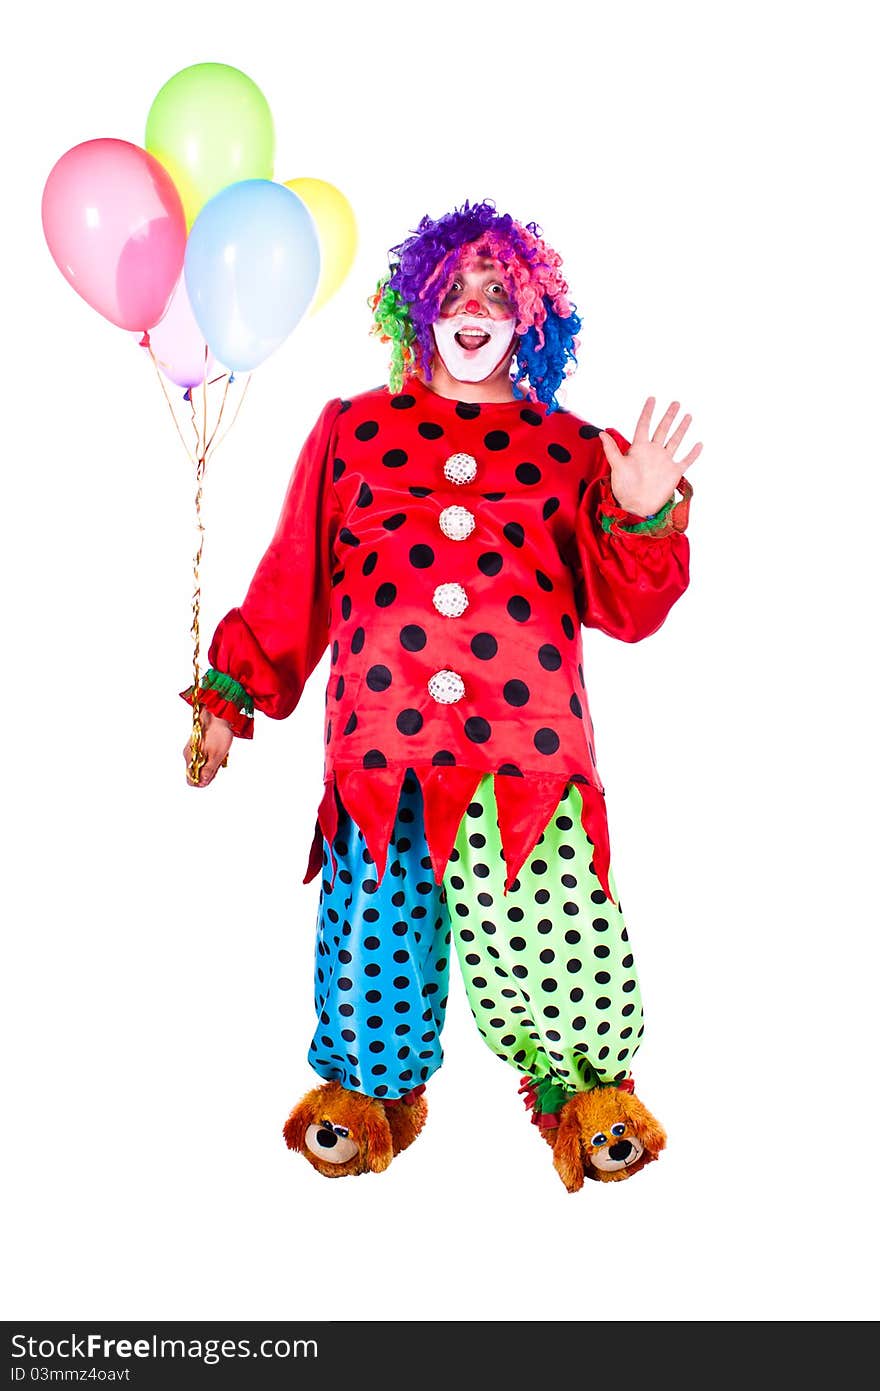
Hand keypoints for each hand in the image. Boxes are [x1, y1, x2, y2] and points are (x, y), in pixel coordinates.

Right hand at [183, 707, 232, 787]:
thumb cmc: (218, 733)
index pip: (190, 779)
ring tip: (220, 754)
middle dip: (209, 772)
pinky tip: (219, 751)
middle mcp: (188, 754)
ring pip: (201, 765)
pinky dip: (212, 757)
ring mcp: (193, 749)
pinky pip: (204, 757)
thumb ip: (209, 770)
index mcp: (190, 758)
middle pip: (197, 773)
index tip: (213, 774)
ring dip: (212, 764)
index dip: (202, 781)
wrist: (219, 714)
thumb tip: (202, 783)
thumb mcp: (217, 755)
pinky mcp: (198, 745)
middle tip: (219, 762)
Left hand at [600, 397, 701, 516]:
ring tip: (687, 416)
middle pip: (662, 429)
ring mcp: (664, 461)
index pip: (644, 425)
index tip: (652, 399)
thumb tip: (601, 433)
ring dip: (681, 429)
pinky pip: (686, 460)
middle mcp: (653, 452)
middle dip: (669, 416)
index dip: (648, 412)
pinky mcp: (673, 472)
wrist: (636, 506)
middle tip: (675, 403)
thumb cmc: (624, 488)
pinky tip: (699, 444)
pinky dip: (693, 453)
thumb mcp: (617, 466)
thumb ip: (611, 449)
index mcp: (639, 448)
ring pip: (675, 441)